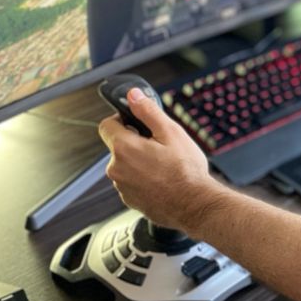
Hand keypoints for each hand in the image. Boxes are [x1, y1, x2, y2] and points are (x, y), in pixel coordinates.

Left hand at [98, 87, 221, 232]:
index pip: (106, 125)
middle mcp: (116, 168)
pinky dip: (143, 178)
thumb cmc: (185, 171)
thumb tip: (133, 95)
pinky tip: (163, 179)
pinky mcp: (130, 200)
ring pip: (126, 165)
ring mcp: (122, 186)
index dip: (122, 119)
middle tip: (160, 145)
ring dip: (140, 161)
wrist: (194, 205)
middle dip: (136, 142)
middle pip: (118, 146)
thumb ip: (148, 111)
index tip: (136, 122)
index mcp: (123, 148)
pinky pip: (132, 182)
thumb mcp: (171, 132)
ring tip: (165, 165)